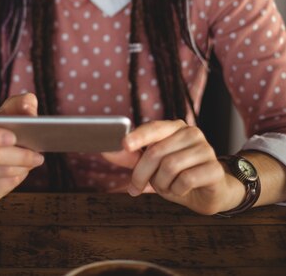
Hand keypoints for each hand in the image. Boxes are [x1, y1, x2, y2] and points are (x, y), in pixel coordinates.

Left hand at [103, 120, 244, 214]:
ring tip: (166, 187)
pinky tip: (182, 190)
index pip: (153, 127)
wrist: (211, 192)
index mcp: (174, 127)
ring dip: (162, 184)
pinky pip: (186, 180)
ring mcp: (205, 149)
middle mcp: (191, 133)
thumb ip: (131, 157)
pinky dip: (177, 190)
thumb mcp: (152, 167)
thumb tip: (105, 151)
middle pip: (156, 152)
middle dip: (142, 174)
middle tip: (136, 187)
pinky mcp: (214, 168)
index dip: (138, 136)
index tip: (124, 144)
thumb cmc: (177, 176)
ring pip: (170, 166)